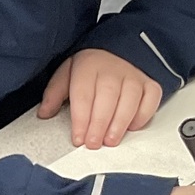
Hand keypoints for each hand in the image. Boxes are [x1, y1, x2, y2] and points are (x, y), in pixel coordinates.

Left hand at [38, 49, 162, 148]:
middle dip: (100, 123)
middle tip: (93, 144)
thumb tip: (44, 113)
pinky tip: (131, 128)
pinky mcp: (149, 84)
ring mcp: (133, 76)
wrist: (115, 51)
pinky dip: (143, 115)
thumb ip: (54, 93)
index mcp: (88, 66)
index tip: (78, 139)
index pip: (84, 94)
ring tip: (110, 141)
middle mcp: (113, 69)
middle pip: (107, 97)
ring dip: (120, 123)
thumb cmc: (88, 69)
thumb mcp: (66, 74)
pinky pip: (150, 100)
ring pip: (130, 99)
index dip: (81, 119)